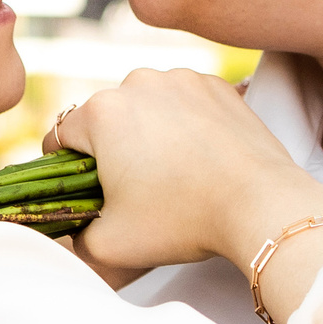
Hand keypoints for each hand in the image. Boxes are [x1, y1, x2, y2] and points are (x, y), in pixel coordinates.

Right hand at [52, 69, 322, 299]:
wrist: (260, 204)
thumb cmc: (183, 222)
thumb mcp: (110, 245)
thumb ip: (73, 236)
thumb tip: (66, 230)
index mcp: (101, 112)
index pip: (62, 139)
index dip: (68, 171)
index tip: (89, 192)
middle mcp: (137, 82)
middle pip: (105, 119)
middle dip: (112, 150)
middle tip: (137, 190)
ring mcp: (180, 78)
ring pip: (146, 106)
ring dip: (148, 133)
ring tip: (172, 174)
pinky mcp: (216, 84)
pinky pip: (183, 102)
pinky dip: (184, 124)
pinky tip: (198, 157)